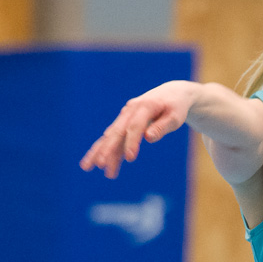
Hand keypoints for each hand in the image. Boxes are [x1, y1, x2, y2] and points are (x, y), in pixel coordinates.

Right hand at [80, 80, 199, 177]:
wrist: (171, 93)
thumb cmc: (176, 107)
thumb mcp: (175, 117)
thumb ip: (162, 127)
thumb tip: (148, 138)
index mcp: (144, 106)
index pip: (135, 127)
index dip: (132, 142)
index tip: (130, 158)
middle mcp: (130, 110)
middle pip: (116, 131)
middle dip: (107, 149)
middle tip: (99, 164)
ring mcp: (125, 116)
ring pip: (110, 135)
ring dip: (100, 151)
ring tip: (87, 168)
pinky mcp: (124, 123)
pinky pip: (113, 138)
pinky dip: (106, 150)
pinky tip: (99, 164)